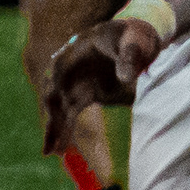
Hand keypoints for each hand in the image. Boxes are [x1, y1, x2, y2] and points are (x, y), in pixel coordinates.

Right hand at [40, 15, 164, 150]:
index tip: (55, 109)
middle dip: (51, 116)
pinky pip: (68, 115)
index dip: (55, 89)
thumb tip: (126, 79)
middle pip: (53, 93)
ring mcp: (74, 82)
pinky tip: (59, 148)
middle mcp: (69, 67)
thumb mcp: (134, 43)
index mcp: (76, 51)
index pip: (59, 71)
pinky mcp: (82, 95)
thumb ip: (130, 59)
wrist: (138, 40)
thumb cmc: (134, 37)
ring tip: (51, 152)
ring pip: (58, 108)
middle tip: (51, 140)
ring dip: (54, 129)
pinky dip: (64, 130)